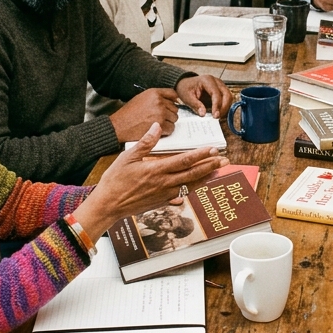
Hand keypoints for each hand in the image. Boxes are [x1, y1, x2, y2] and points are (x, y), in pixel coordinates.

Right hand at [75, 123, 226, 238]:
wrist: (108, 206)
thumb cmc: (115, 181)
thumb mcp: (127, 157)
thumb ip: (145, 142)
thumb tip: (157, 126)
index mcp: (156, 170)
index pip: (184, 161)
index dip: (201, 155)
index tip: (213, 149)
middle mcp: (164, 183)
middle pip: (193, 174)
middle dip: (210, 166)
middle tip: (224, 160)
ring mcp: (164, 195)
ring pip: (190, 185)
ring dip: (206, 178)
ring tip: (218, 171)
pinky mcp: (162, 203)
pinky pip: (182, 194)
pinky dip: (193, 188)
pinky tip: (199, 185)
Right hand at [110, 88, 178, 140]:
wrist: (120, 126)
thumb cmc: (129, 113)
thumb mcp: (142, 98)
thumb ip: (156, 97)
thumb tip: (172, 100)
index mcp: (154, 93)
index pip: (173, 94)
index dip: (174, 101)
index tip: (171, 106)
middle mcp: (159, 101)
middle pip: (175, 108)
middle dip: (169, 114)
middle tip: (159, 118)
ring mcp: (160, 113)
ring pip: (174, 119)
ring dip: (168, 123)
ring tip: (157, 124)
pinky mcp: (160, 125)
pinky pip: (171, 128)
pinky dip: (166, 131)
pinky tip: (157, 130)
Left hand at [176, 75, 232, 118]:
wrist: (185, 83)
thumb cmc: (186, 88)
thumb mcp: (187, 97)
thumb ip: (195, 105)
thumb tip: (203, 114)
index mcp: (207, 80)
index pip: (216, 93)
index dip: (217, 105)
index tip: (215, 116)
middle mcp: (216, 81)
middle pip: (226, 94)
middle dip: (224, 107)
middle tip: (217, 117)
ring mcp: (220, 85)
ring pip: (229, 97)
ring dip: (225, 108)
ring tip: (217, 116)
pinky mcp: (221, 90)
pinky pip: (227, 99)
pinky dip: (224, 107)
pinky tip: (218, 113)